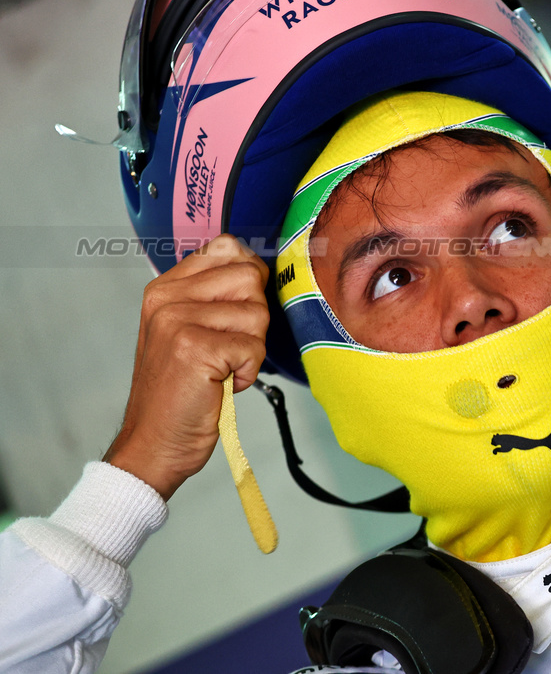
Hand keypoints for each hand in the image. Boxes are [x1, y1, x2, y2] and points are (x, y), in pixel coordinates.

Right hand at [104, 234, 269, 499]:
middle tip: (229, 347)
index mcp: (165, 288)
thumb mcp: (185, 331)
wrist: (154, 443)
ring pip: (257, 312)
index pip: (227, 246)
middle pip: (250, 276)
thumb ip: (213, 295)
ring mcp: (177, 321)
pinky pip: (254, 346)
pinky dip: (248, 372)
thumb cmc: (180, 391)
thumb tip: (255, 264)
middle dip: (254, 316)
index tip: (237, 311)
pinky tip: (223, 383)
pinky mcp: (194, 348)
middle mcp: (167, 298)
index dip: (248, 278)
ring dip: (251, 348)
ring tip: (222, 367)